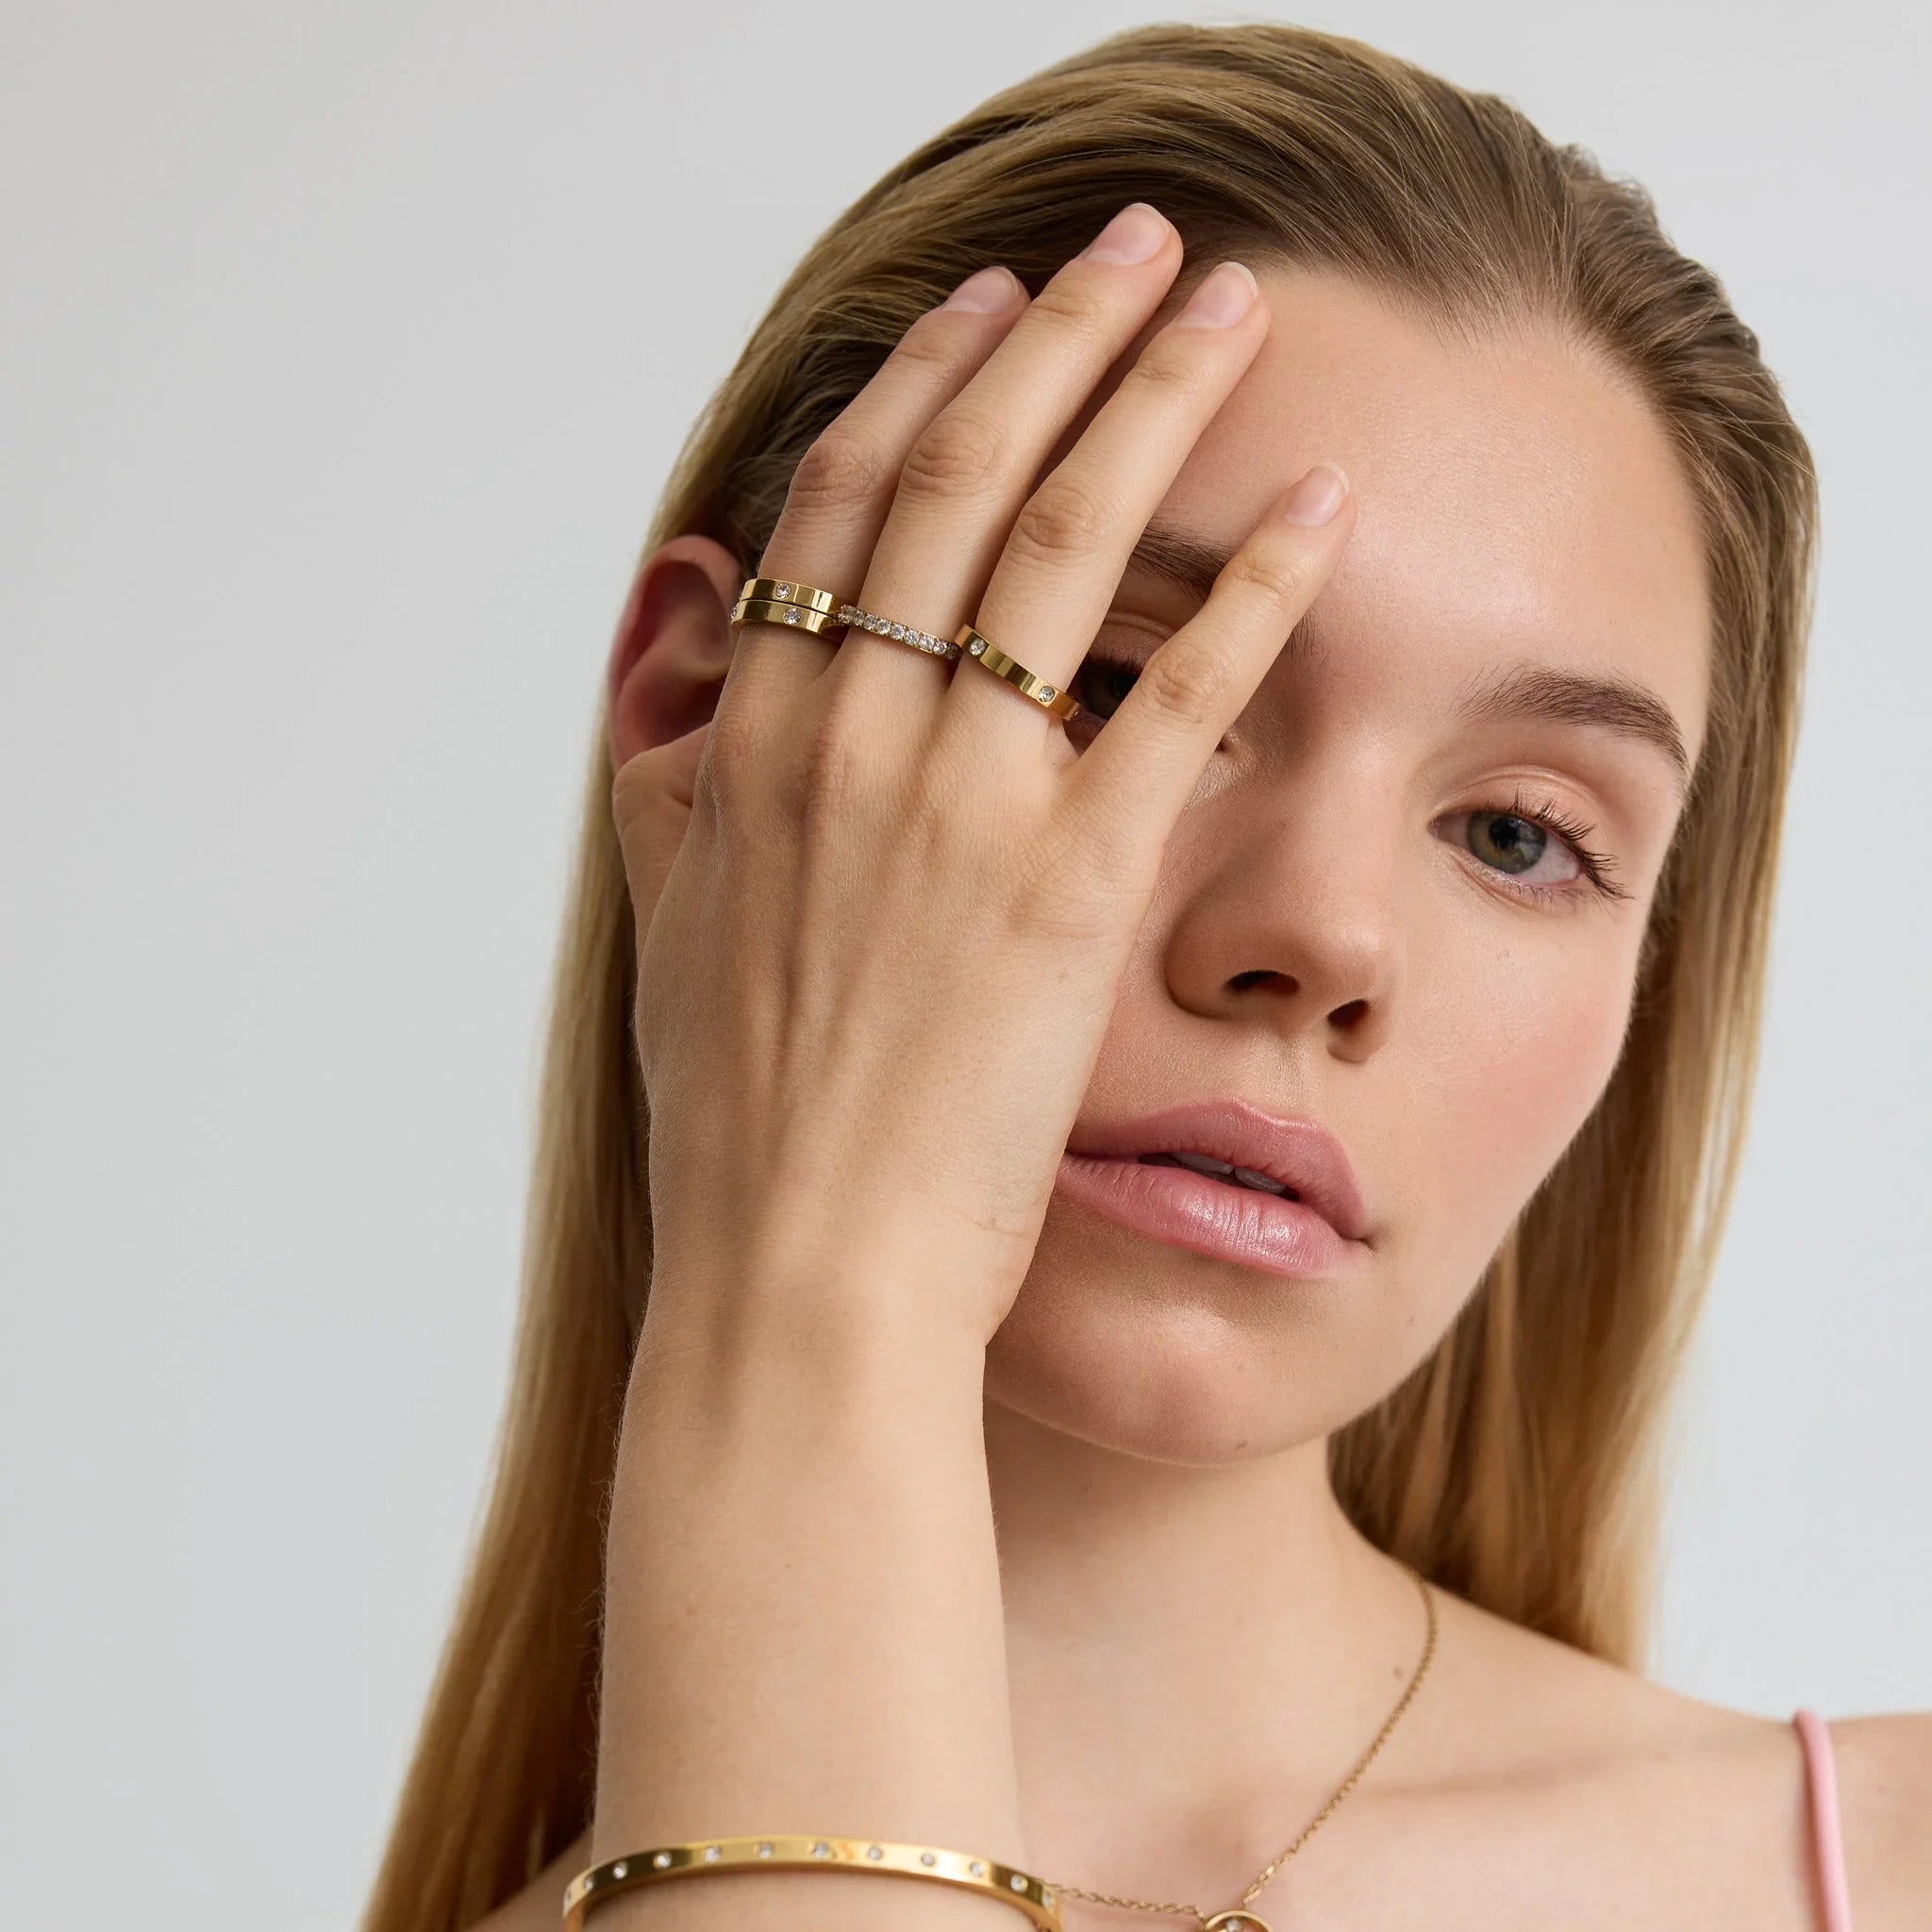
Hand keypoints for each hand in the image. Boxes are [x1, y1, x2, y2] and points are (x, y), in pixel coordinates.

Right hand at [613, 202, 1355, 1350]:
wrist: (803, 1274)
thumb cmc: (743, 1125)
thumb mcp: (671, 928)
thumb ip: (677, 778)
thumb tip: (689, 669)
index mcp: (758, 743)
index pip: (844, 509)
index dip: (920, 386)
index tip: (989, 306)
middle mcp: (854, 740)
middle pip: (960, 478)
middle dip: (1056, 338)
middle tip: (1139, 247)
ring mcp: (962, 804)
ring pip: (1063, 544)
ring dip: (1154, 401)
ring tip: (1232, 306)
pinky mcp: (1069, 887)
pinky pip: (1173, 702)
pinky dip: (1250, 593)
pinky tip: (1315, 508)